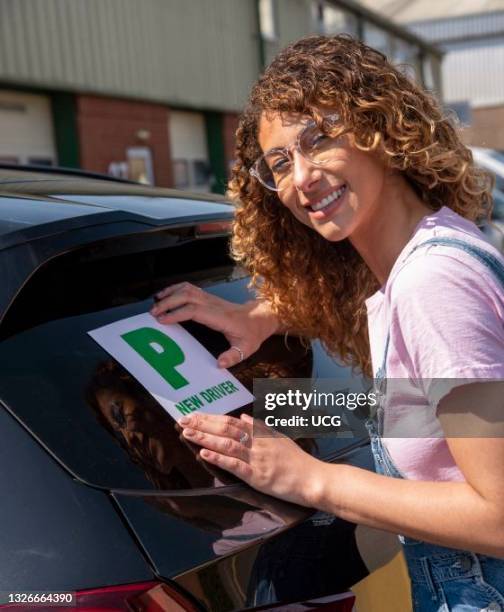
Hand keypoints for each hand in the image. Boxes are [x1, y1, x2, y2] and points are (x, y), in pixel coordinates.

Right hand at [150, 283, 278, 366]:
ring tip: (155, 302)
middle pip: (188, 296)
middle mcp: (214, 304)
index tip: (162, 320)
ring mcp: (211, 298)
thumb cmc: (251, 334)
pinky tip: (166, 295)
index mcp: (221, 317)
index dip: (177, 313)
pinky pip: (191, 288)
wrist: (260, 318)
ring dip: (170, 293)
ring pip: (188, 289)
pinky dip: (176, 289)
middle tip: (153, 313)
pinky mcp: (209, 297)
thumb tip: (219, 364)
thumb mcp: (246, 348)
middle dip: (168, 303)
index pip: (195, 310)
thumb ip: (233, 356)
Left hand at [179, 412, 324, 507]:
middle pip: (225, 429)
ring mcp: (256, 459)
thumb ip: (260, 426)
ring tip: (187, 433)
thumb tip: (242, 416)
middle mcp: (256, 443)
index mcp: (260, 433)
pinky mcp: (257, 476)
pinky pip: (235, 465)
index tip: (194, 414)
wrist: (313, 478)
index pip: (230, 422)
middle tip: (183, 420)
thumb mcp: (279, 437)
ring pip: (227, 444)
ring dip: (205, 438)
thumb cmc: (297, 460)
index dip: (211, 417)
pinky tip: (204, 453)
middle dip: (202, 424)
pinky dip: (219, 457)